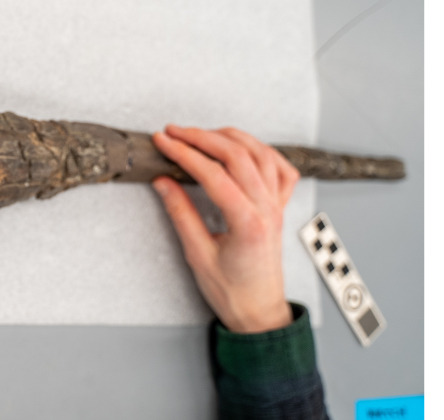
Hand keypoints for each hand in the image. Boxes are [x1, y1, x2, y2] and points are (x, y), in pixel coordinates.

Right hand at [151, 125, 299, 333]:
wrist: (259, 310)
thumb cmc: (232, 291)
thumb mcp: (197, 255)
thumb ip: (181, 214)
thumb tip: (163, 182)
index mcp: (248, 223)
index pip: (213, 174)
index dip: (184, 153)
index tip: (163, 142)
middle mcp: (267, 209)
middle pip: (237, 155)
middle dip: (201, 137)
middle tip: (173, 132)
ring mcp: (277, 205)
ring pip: (259, 154)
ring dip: (229, 137)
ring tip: (201, 134)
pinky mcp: (279, 206)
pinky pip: (280, 167)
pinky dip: (262, 150)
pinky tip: (243, 147)